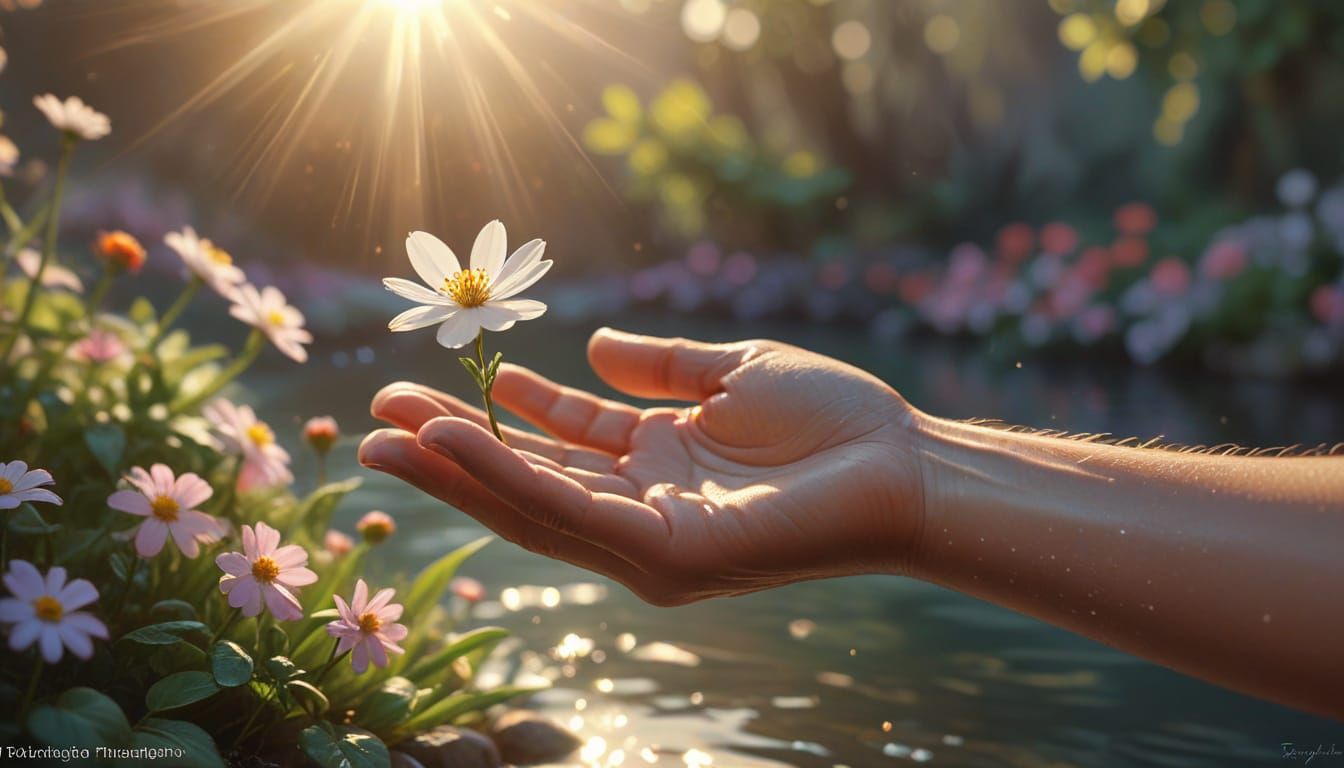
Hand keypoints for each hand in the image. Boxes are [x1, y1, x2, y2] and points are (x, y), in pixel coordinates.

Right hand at [360, 328, 924, 604]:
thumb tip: (595, 344)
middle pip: (528, 484)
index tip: (433, 387)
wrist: (905, 464)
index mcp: (655, 467)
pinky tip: (455, 446)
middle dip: (450, 453)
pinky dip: (510, 481)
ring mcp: (651, 540)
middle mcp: (642, 509)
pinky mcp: (668, 555)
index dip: (495, 418)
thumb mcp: (734, 374)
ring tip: (383, 435)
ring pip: (533, 506)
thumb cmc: (836, 421)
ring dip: (458, 471)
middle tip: (375, 417)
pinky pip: (572, 513)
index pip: (556, 447)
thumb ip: (663, 366)